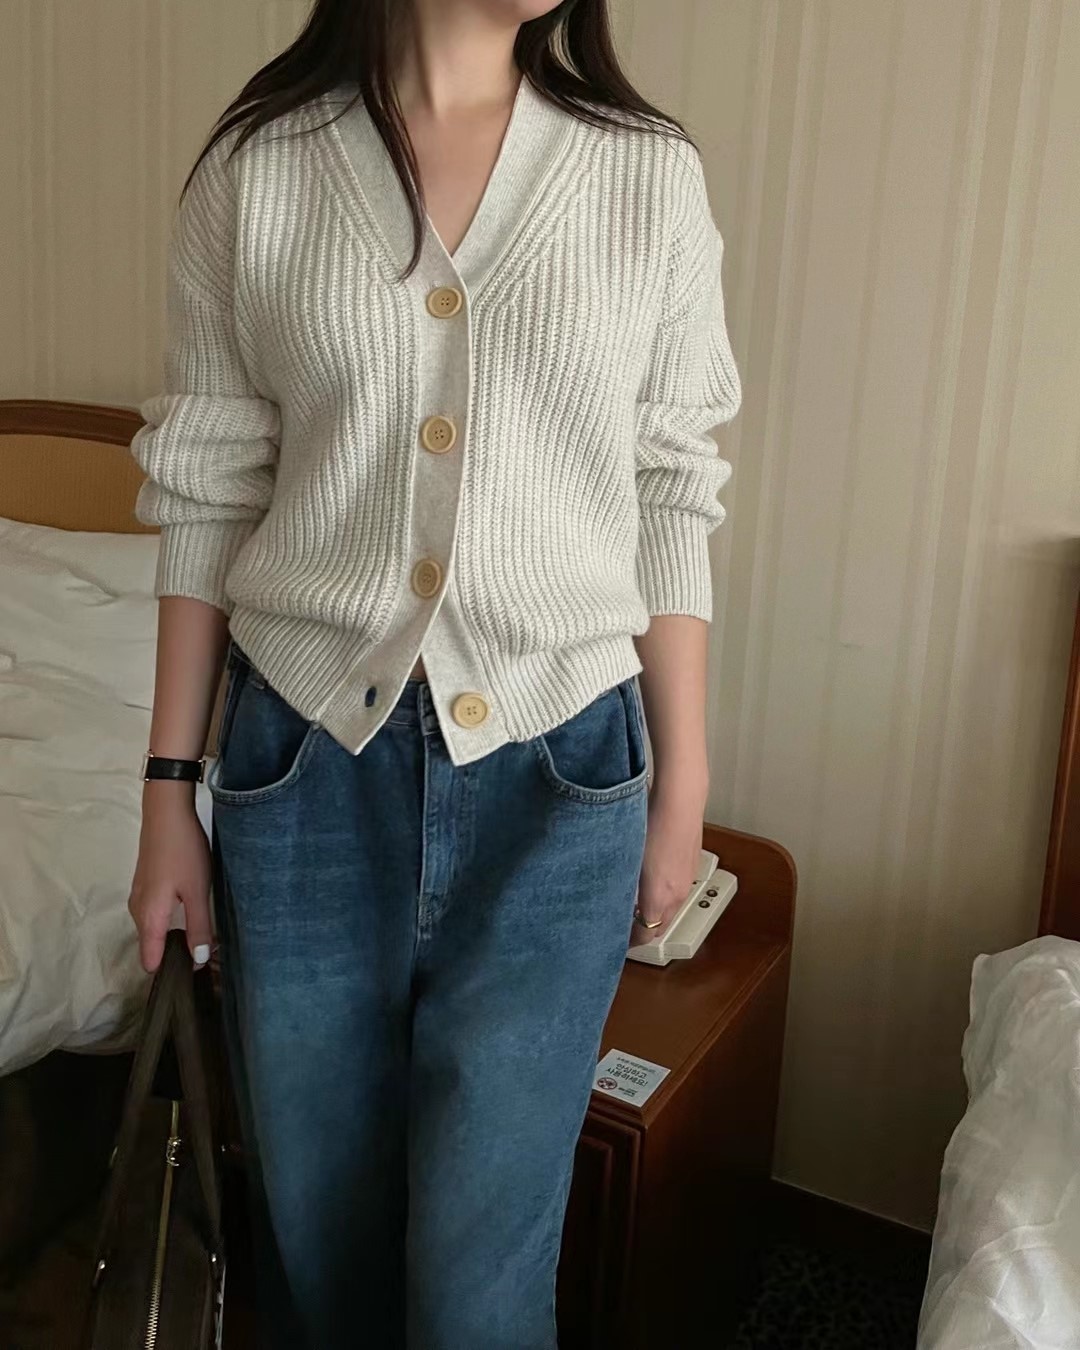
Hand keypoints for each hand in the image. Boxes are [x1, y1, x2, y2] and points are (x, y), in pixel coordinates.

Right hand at [128, 785, 212, 973]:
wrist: (166, 813)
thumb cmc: (183, 852)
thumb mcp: (197, 891)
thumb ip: (198, 926)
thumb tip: (197, 960)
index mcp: (148, 918)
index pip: (150, 961)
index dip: (171, 971)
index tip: (194, 974)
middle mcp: (137, 912)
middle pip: (152, 946)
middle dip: (177, 953)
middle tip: (207, 953)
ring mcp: (138, 897)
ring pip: (154, 929)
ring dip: (175, 935)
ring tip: (203, 934)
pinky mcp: (144, 885)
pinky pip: (154, 914)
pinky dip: (170, 919)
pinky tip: (190, 910)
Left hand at [630, 779, 706, 945]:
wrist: (679, 799)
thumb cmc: (651, 824)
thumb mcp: (627, 860)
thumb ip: (621, 886)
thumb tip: (612, 900)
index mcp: (660, 898)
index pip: (645, 934)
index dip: (629, 941)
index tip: (615, 939)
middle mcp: (677, 894)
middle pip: (660, 925)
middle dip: (642, 928)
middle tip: (622, 924)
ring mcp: (687, 879)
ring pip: (670, 907)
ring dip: (654, 910)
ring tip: (633, 900)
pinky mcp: (691, 864)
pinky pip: (677, 889)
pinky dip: (664, 893)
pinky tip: (650, 876)